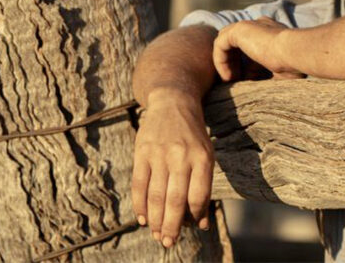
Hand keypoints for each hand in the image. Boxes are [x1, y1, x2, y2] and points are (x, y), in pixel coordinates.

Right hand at [131, 89, 212, 247]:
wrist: (173, 102)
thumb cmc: (193, 136)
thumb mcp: (206, 154)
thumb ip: (202, 186)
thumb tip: (201, 222)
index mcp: (202, 157)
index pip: (198, 196)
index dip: (195, 216)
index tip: (194, 228)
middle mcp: (181, 156)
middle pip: (175, 200)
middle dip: (172, 226)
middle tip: (169, 243)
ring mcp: (160, 154)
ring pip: (155, 196)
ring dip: (155, 220)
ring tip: (157, 235)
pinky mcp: (142, 152)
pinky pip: (139, 184)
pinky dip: (140, 205)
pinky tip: (143, 218)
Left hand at [213, 17, 303, 80]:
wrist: (297, 52)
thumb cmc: (295, 67)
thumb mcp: (281, 73)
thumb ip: (267, 76)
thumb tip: (255, 91)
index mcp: (272, 33)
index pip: (253, 45)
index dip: (248, 66)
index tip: (249, 82)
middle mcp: (260, 25)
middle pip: (237, 43)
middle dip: (234, 63)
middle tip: (235, 82)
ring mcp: (250, 25)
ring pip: (226, 42)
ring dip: (225, 62)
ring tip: (230, 80)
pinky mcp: (240, 29)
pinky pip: (220, 44)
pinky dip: (220, 61)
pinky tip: (228, 77)